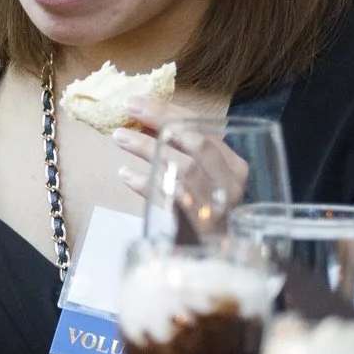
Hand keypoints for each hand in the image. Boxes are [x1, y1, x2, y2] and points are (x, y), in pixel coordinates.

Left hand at [109, 100, 246, 228]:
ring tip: (119, 137)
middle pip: (199, 144)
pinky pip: (171, 201)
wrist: (218, 254)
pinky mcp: (199, 227)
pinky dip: (147, 185)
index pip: (204, 128)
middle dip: (162, 122)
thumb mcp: (203, 175)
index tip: (136, 99)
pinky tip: (126, 174)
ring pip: (184, 170)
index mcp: (234, 164)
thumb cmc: (205, 207)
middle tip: (128, 110)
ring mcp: (217, 206)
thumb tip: (144, 115)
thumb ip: (183, 149)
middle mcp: (230, 183)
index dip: (168, 111)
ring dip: (148, 150)